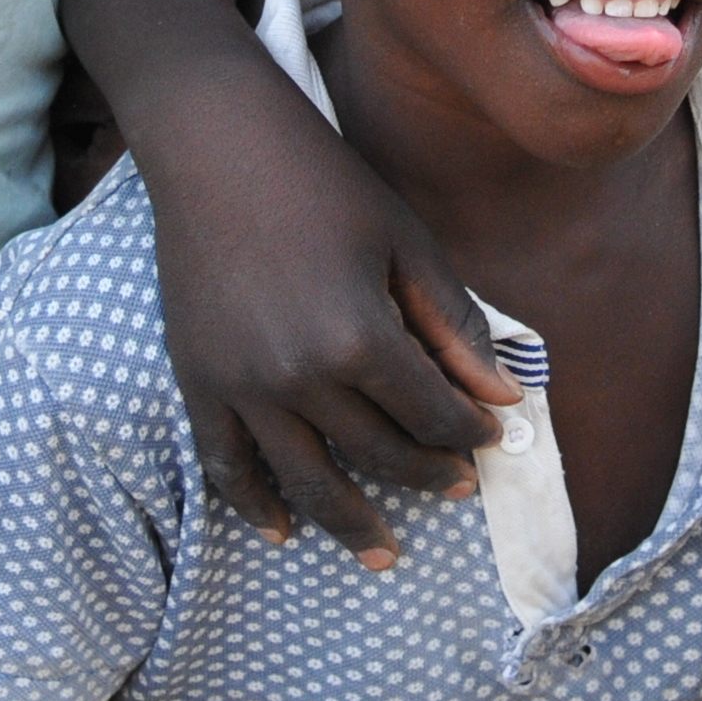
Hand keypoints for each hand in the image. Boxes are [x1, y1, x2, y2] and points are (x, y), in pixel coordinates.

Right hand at [141, 74, 515, 564]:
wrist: (217, 146)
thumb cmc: (325, 183)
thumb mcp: (406, 243)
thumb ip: (455, 326)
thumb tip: (503, 397)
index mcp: (361, 337)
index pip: (432, 414)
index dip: (469, 434)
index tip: (490, 440)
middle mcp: (300, 376)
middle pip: (377, 454)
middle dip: (426, 476)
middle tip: (455, 491)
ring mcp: (242, 385)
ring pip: (306, 480)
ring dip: (350, 524)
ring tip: (384, 554)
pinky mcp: (198, 380)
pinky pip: (225, 465)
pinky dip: (254, 505)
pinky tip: (283, 532)